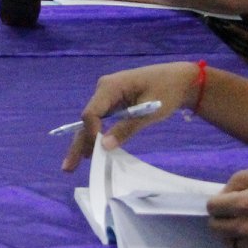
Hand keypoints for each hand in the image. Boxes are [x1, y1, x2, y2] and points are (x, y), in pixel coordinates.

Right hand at [61, 61, 196, 171]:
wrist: (180, 79)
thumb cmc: (167, 91)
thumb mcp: (149, 111)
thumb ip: (126, 128)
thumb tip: (104, 146)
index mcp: (110, 86)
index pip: (91, 113)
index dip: (91, 133)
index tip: (97, 152)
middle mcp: (104, 89)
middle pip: (87, 119)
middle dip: (78, 143)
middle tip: (67, 167)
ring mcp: (107, 96)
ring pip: (91, 122)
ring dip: (83, 142)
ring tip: (71, 165)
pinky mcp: (113, 103)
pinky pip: (101, 121)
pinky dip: (95, 137)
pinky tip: (89, 153)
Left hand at [205, 165, 247, 247]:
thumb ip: (243, 179)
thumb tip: (226, 192)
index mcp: (246, 205)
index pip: (212, 207)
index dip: (220, 201)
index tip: (232, 200)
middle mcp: (246, 230)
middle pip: (215, 228)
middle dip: (224, 218)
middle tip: (241, 212)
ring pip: (232, 243)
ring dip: (239, 234)